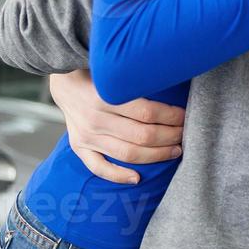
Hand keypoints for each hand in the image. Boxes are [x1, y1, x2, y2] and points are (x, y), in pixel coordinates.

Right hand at [48, 70, 184, 184]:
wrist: (64, 83)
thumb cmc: (97, 74)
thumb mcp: (114, 70)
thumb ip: (136, 78)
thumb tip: (171, 75)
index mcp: (104, 95)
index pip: (147, 112)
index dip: (171, 117)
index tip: (185, 116)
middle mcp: (94, 118)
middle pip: (142, 135)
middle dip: (170, 136)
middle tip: (185, 133)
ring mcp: (86, 136)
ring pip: (128, 153)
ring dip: (157, 154)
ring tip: (175, 150)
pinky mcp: (79, 147)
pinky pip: (99, 168)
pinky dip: (118, 176)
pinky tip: (137, 178)